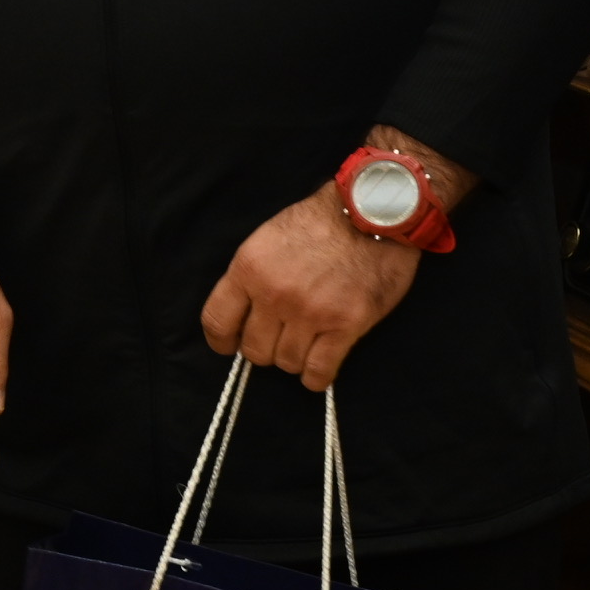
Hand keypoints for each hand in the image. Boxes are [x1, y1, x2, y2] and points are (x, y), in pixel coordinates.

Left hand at [202, 130, 470, 387]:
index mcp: (249, 268)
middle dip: (265, 348)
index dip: (222, 341)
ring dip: (294, 359)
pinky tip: (317, 371)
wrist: (372, 212)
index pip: (217, 321)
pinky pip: (319, 371)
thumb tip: (242, 316)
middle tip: (279, 337)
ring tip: (305, 344)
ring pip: (287, 362)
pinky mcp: (345, 325)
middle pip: (254, 350)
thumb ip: (252, 276)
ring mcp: (310, 312)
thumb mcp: (268, 239)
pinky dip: (316, 377)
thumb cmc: (320, 222)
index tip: (230, 345)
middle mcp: (275, 294)